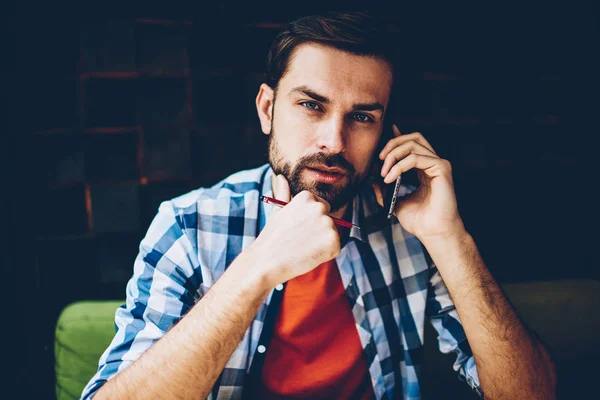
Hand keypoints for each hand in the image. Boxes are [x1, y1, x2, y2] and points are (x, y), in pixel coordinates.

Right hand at [250, 174, 340, 285]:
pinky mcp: (334, 241)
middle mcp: (320, 206)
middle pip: (329, 219)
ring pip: (333, 234)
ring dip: (322, 243)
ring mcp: (328, 223)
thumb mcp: (278, 211)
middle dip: (319, 231)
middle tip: (300, 241)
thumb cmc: (272, 237)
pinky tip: (310, 255)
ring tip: (303, 248)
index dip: (310, 222)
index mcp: (307, 197)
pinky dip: (326, 254)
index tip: (297, 230)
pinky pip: (336, 248)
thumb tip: (281, 177)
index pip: (321, 207)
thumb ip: (284, 193)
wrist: (267, 262)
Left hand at [372, 124, 465, 242]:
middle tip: (379, 159)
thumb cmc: (419, 221)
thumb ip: (386, 190)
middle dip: (392, 144)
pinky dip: (399, 166)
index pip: (411, 144)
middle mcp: (433, 163)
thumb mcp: (395, 203)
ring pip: (413, 144)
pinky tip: (391, 177)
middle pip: (413, 137)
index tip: (379, 145)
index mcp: (424, 168)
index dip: (395, 138)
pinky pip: (416, 158)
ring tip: (384, 173)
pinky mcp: (442, 169)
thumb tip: (374, 180)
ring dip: (393, 155)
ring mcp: (438, 164)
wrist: (432, 233)